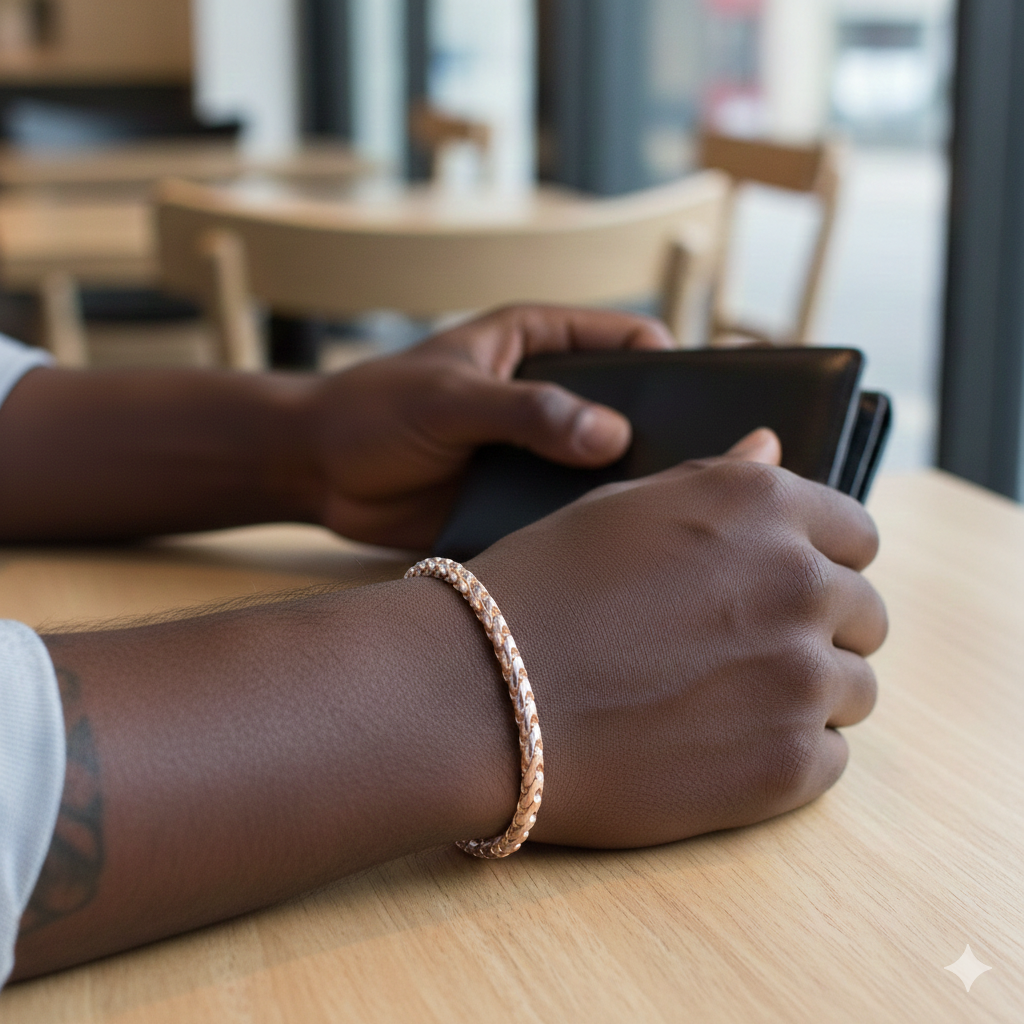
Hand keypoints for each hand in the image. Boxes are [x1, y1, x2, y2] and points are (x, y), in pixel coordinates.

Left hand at [303, 305, 673, 546]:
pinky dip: (592, 525)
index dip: (669, 368)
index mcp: (538, 342)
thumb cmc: (374, 410)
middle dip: (662, 436)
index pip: (628, 342)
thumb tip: (612, 435)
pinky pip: (572, 510)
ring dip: (629, 487)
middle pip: (631, 409)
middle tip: (698, 471)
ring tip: (666, 518)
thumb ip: (526, 411)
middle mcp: (549, 395)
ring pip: (607, 466)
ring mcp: (539, 450)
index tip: (699, 407)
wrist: (318, 472)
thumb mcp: (449, 400)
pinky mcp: (522, 498)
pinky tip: (615, 549)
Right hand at [469, 428, 886, 846]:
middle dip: (816, 631)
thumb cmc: (538, 590)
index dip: (822, 562)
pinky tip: (714, 748)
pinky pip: (827, 760)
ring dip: (802, 696)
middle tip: (739, 655)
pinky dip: (783, 756)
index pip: (857, 534)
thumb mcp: (620, 509)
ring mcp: (799, 676)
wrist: (479, 695)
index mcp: (763, 505)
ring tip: (720, 705)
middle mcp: (799, 579)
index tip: (781, 589)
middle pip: (864, 614)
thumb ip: (715, 480)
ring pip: (852, 690)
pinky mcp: (785, 765)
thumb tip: (772, 446)